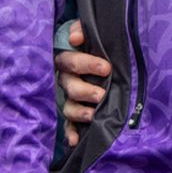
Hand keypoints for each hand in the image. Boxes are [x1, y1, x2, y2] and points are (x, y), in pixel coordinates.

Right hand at [56, 20, 110, 147]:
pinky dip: (70, 133)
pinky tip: (74, 142)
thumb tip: (75, 38)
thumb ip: (83, 31)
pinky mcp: (72, 114)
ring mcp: (68, 98)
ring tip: (93, 115)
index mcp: (68, 61)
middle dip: (85, 91)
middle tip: (101, 94)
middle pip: (69, 86)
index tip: (106, 68)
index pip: (70, 61)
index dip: (86, 64)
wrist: (101, 62)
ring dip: (79, 112)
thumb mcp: (91, 37)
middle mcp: (65, 80)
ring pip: (68, 106)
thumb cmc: (96, 47)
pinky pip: (67, 125)